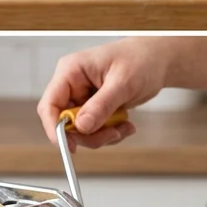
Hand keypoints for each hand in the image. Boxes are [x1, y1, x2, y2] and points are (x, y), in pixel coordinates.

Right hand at [37, 38, 181, 148]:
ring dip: (102, 135)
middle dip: (88, 134)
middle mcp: (73, 85)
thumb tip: (82, 126)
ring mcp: (83, 97)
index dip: (54, 128)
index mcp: (71, 71)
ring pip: (81, 130)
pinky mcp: (94, 107)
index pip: (50, 104)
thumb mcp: (122, 83)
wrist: (157, 60)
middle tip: (112, 134)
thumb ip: (101, 105)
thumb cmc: (140, 60)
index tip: (68, 146)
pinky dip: (110, 133)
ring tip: (124, 127)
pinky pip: (94, 130)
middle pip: (65, 122)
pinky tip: (126, 124)